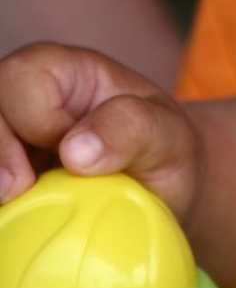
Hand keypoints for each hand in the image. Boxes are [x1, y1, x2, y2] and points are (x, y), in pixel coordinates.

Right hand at [0, 43, 201, 217]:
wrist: (159, 190)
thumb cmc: (163, 151)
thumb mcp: (168, 136)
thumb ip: (131, 129)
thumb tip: (75, 152)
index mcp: (66, 71)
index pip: (23, 76)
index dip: (37, 117)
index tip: (69, 155)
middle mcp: (25, 98)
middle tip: (19, 190)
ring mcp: (7, 137)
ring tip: (14, 204)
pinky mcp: (4, 174)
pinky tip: (14, 216)